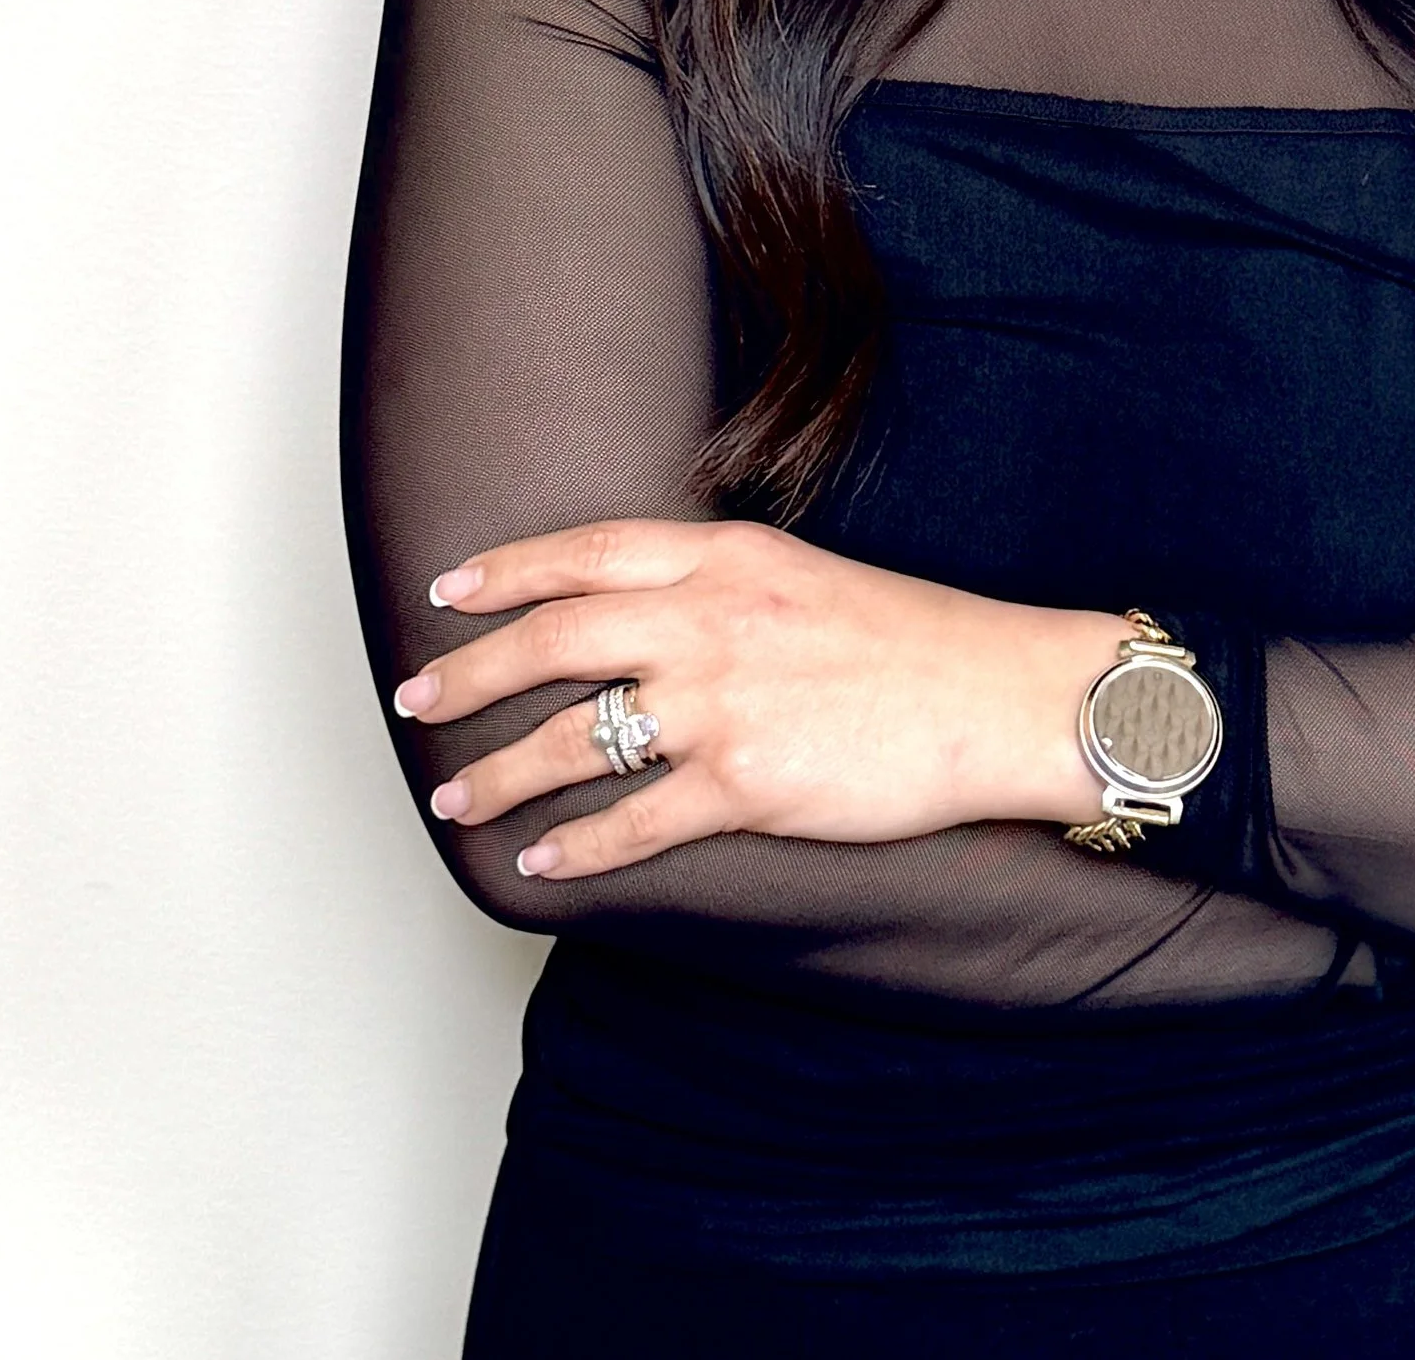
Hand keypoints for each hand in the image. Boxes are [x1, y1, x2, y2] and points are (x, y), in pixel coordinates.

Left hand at [392, 521, 1124, 882]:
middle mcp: (711, 619)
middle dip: (470, 672)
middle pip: (555, 639)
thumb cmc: (914, 640)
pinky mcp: (746, 783)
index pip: (586, 552)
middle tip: (417, 697)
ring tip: (457, 795)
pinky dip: (578, 848)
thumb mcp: (804, 574)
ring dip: (501, 772)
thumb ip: (721, 583)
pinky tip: (544, 862)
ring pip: (575, 736)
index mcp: (727, 556)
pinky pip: (634, 822)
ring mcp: (724, 702)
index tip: (449, 590)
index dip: (506, 572)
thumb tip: (647, 608)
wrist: (996, 696)